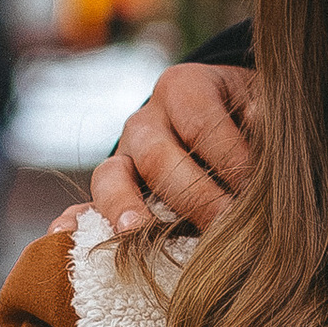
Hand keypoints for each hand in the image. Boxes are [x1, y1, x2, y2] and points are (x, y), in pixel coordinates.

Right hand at [57, 61, 257, 240]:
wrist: (227, 119)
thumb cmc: (252, 115)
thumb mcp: (265, 102)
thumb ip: (266, 113)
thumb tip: (259, 118)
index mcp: (184, 87)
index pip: (202, 123)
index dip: (230, 161)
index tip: (258, 195)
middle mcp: (146, 118)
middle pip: (158, 155)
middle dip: (193, 196)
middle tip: (223, 228)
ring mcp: (124, 154)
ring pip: (111, 175)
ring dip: (122, 205)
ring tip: (135, 232)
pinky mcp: (114, 190)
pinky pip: (85, 203)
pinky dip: (74, 221)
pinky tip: (62, 239)